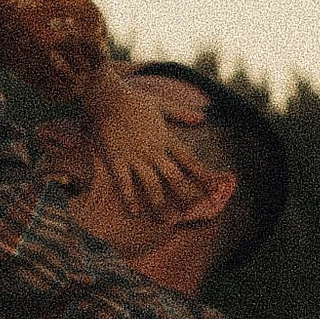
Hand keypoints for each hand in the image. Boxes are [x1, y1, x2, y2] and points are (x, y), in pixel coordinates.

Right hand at [85, 63, 215, 221]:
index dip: (202, 174)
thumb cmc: (133, 99)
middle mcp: (153, 150)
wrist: (106, 97)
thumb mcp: (161, 104)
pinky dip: (130, 198)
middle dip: (185, 195)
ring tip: (166, 221)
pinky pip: (125, 183)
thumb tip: (202, 118)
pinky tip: (135, 212)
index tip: (213, 187)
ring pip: (152, 185)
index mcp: (165, 138)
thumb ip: (182, 113)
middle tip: (193, 212)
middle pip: (174, 177)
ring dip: (159, 204)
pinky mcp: (116, 160)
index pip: (189, 159)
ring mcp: (135, 157)